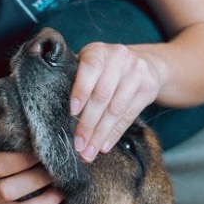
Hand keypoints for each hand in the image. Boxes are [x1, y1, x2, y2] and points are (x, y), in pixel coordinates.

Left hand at [70, 42, 166, 160]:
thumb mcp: (90, 65)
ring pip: (116, 109)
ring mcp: (136, 72)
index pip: (89, 70)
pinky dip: (114, 134)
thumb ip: (75, 80)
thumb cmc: (105, 69)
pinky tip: (104, 146)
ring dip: (100, 134)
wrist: (145, 62)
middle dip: (88, 124)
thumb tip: (54, 110)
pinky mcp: (149, 87)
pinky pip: (129, 116)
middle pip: (102, 95)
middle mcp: (118, 57)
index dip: (80, 91)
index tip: (72, 113)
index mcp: (98, 51)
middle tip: (78, 145)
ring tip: (89, 152)